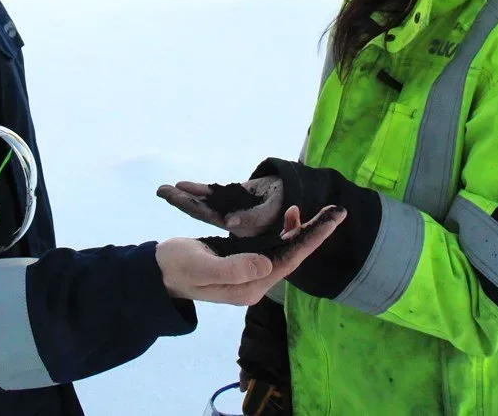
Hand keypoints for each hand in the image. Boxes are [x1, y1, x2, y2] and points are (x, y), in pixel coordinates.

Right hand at [156, 204, 343, 305]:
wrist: (160, 272)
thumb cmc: (177, 266)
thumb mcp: (201, 267)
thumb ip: (232, 269)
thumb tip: (266, 264)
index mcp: (250, 286)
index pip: (290, 261)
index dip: (313, 238)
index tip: (333, 219)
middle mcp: (256, 282)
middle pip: (294, 256)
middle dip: (316, 233)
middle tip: (337, 211)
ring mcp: (251, 273)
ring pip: (286, 251)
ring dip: (303, 232)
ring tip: (320, 212)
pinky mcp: (245, 262)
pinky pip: (274, 247)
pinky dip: (285, 231)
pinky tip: (289, 217)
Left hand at [157, 177, 284, 236]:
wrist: (291, 194)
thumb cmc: (284, 205)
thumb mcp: (271, 210)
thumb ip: (253, 217)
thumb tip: (230, 222)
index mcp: (239, 227)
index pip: (213, 217)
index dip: (197, 208)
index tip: (178, 198)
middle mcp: (231, 221)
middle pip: (202, 211)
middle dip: (182, 201)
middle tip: (161, 191)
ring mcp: (229, 211)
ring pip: (203, 205)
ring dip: (184, 196)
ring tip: (162, 189)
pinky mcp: (230, 202)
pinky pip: (210, 195)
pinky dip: (197, 190)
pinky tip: (180, 185)